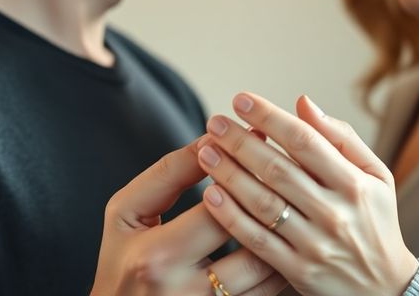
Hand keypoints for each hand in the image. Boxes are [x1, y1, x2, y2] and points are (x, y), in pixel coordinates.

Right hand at [91, 134, 287, 295]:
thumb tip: (211, 139)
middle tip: (295, 175)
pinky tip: (287, 241)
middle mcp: (185, 291)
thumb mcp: (127, 211)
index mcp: (157, 256)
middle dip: (274, 206)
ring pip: (268, 276)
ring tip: (298, 205)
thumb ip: (168, 174)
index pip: (218, 210)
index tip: (263, 143)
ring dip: (287, 239)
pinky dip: (282, 268)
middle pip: (252, 245)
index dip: (244, 175)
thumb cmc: (121, 258)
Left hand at [197, 94, 418, 295]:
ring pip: (263, 203)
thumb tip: (302, 103)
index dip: (270, 117)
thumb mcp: (375, 175)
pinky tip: (210, 194)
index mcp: (355, 183)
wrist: (385, 287)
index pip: (305, 141)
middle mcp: (335, 212)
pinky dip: (231, 216)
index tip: (242, 100)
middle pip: (278, 170)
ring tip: (206, 152)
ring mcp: (315, 244)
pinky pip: (257, 240)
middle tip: (214, 122)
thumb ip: (341, 138)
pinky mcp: (298, 271)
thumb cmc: (375, 221)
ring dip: (229, 174)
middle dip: (240, 142)